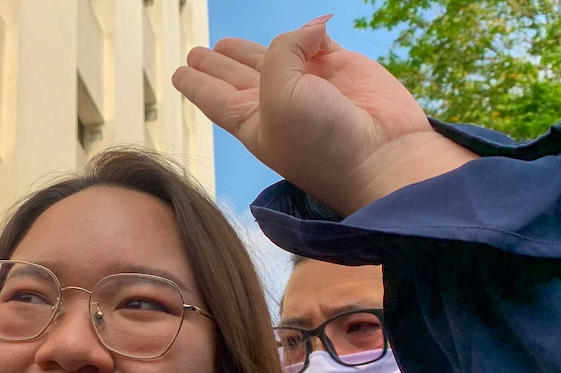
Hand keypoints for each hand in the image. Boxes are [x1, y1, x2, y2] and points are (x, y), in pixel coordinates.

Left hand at [172, 19, 477, 214]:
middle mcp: (276, 103)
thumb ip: (280, 52)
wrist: (381, 155)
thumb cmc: (321, 140)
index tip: (179, 73)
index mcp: (251, 120)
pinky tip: (309, 29)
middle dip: (218, 64)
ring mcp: (308, 85)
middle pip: (236, 76)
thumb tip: (310, 31)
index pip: (214, 96)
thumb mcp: (280, 94)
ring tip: (226, 44)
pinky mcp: (342, 69)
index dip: (195, 82)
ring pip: (274, 57)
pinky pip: (317, 42)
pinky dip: (312, 31)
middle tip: (198, 53)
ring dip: (250, 50)